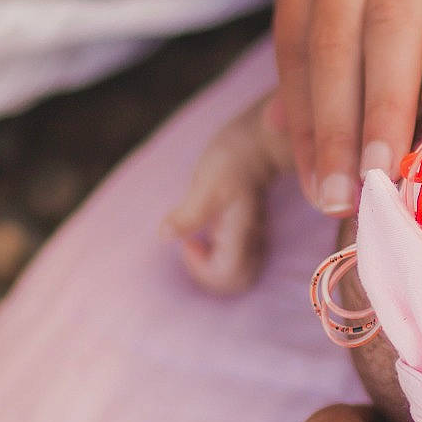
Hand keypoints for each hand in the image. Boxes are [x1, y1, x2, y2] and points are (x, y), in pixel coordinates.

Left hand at [163, 94, 286, 293]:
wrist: (258, 139)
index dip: (201, 269)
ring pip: (238, 273)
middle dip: (206, 272)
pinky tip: (207, 232)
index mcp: (242, 235)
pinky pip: (237, 258)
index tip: (189, 243)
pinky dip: (218, 254)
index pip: (227, 277)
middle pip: (235, 282)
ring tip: (196, 240)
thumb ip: (188, 212)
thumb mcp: (207, 182)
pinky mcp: (248, 230)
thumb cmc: (233, 157)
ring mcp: (253, 237)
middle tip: (191, 245)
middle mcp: (252, 241)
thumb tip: (163, 235)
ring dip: (212, 264)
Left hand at [271, 0, 421, 215]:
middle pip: (333, 43)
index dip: (302, 122)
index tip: (312, 190)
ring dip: (384, 106)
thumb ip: (318, 21)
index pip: (296, 44)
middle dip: (333, 129)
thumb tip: (283, 123)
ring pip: (390, 27)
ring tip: (385, 173)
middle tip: (341, 200)